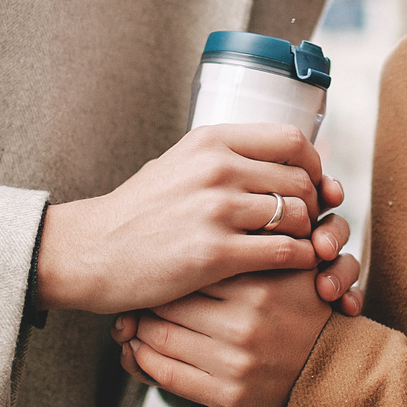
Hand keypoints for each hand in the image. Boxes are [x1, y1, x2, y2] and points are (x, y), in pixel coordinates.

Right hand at [34, 124, 343, 314]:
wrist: (92, 251)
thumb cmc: (137, 212)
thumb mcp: (178, 164)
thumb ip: (222, 157)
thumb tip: (272, 157)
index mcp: (211, 142)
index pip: (291, 139)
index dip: (313, 164)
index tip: (313, 183)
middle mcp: (217, 169)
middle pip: (301, 179)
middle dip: (315, 203)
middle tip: (310, 222)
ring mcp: (216, 211)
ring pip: (298, 215)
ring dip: (309, 234)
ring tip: (301, 245)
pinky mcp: (215, 253)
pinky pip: (284, 251)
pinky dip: (300, 259)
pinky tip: (294, 266)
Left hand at [110, 251, 362, 406]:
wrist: (334, 372)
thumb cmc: (303, 311)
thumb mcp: (289, 267)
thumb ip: (253, 244)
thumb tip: (199, 223)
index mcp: (260, 282)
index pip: (191, 265)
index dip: (166, 264)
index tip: (152, 264)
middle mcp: (247, 322)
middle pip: (169, 300)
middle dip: (145, 297)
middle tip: (132, 292)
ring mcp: (237, 361)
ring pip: (159, 338)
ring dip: (135, 330)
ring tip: (128, 321)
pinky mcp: (229, 395)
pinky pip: (166, 375)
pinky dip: (141, 362)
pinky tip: (134, 351)